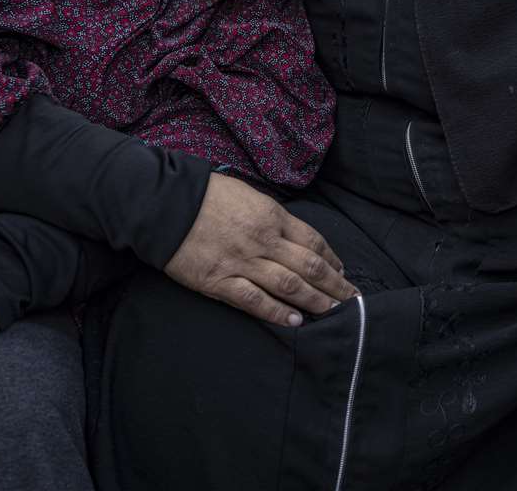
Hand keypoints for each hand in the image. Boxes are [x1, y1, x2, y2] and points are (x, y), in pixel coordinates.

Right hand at [164, 172, 357, 326]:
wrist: (165, 204)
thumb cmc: (206, 195)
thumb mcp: (248, 195)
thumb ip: (271, 216)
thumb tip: (292, 233)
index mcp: (273, 216)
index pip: (313, 240)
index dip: (332, 259)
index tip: (342, 272)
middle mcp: (264, 240)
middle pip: (309, 266)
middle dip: (334, 285)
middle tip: (352, 299)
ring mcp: (243, 262)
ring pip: (289, 286)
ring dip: (315, 301)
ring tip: (333, 313)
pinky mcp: (220, 282)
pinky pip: (255, 300)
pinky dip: (277, 312)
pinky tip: (295, 322)